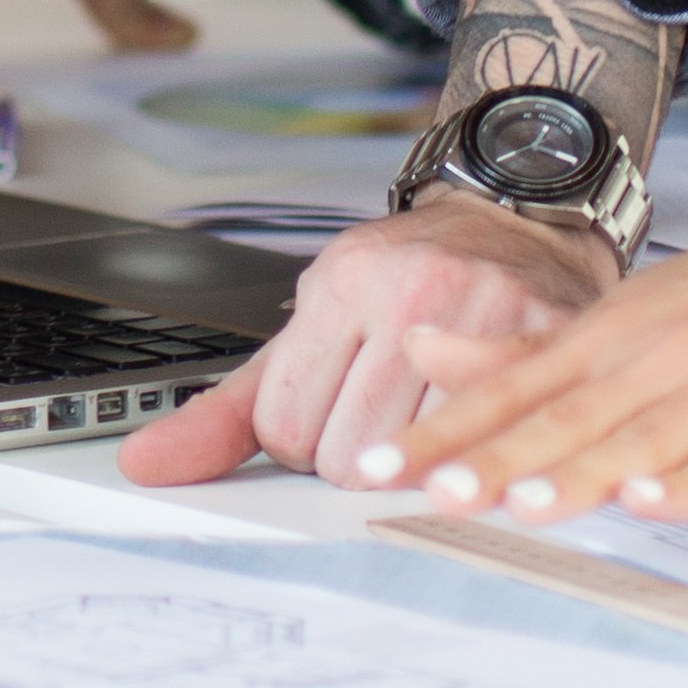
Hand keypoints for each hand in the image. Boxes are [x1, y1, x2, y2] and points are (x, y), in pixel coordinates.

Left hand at [124, 192, 616, 488]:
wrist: (512, 220)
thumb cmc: (404, 281)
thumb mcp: (310, 325)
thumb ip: (226, 409)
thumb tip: (142, 467)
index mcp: (341, 285)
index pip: (288, 432)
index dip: (305, 440)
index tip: (331, 410)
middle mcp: (410, 293)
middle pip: (351, 457)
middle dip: (359, 455)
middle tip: (384, 410)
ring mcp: (483, 315)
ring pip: (417, 463)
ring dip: (420, 460)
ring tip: (431, 412)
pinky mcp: (545, 340)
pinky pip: (490, 444)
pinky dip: (479, 451)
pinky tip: (479, 425)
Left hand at [369, 152, 687, 518]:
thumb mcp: (628, 309)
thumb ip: (528, 347)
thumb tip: (423, 347)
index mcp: (610, 337)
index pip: (506, 393)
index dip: (442, 433)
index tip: (374, 469)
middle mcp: (656, 361)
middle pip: (561, 420)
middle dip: (492, 460)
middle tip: (425, 495)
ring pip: (640, 440)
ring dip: (579, 473)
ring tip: (519, 504)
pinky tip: (651, 502)